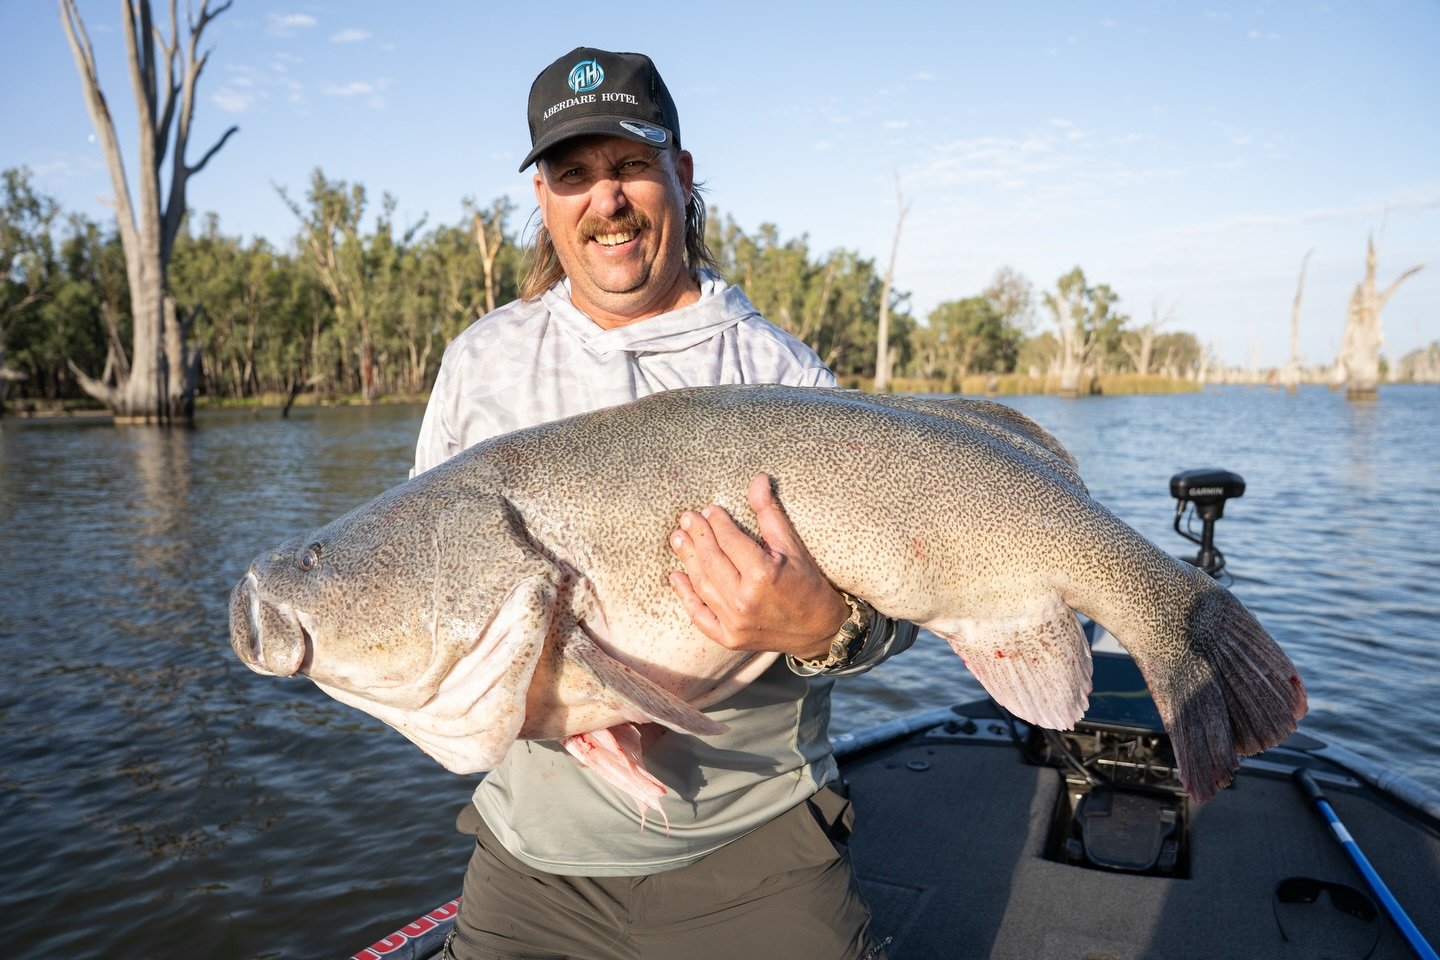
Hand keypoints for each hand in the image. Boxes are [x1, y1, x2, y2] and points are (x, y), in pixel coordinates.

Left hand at [668, 473, 848, 659]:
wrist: (819, 630)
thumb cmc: (808, 583)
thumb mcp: (792, 545)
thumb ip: (770, 513)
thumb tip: (758, 479)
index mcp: (763, 575)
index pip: (730, 541)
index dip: (718, 522)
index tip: (710, 509)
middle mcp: (745, 601)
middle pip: (711, 561)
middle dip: (697, 536)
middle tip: (687, 518)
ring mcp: (735, 623)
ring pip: (702, 585)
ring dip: (687, 560)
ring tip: (678, 538)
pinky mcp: (729, 639)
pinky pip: (700, 616)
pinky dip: (686, 596)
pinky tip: (676, 577)